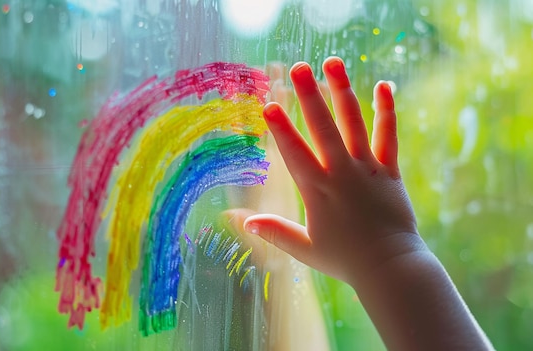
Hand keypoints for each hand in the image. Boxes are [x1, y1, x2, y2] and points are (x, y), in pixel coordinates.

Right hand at [244, 57, 422, 284]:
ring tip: (333, 62)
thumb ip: (274, 231)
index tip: (269, 105)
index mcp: (317, 190)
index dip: (280, 129)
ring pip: (354, 123)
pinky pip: (388, 135)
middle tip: (299, 68)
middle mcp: (341, 173)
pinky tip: (383, 85)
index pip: (294, 153)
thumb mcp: (304, 248)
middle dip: (309, 95)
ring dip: (342, 91)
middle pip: (323, 127)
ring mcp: (367, 169)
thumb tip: (242, 221)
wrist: (390, 267)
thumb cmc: (344, 260)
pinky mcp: (389, 171)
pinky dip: (386, 110)